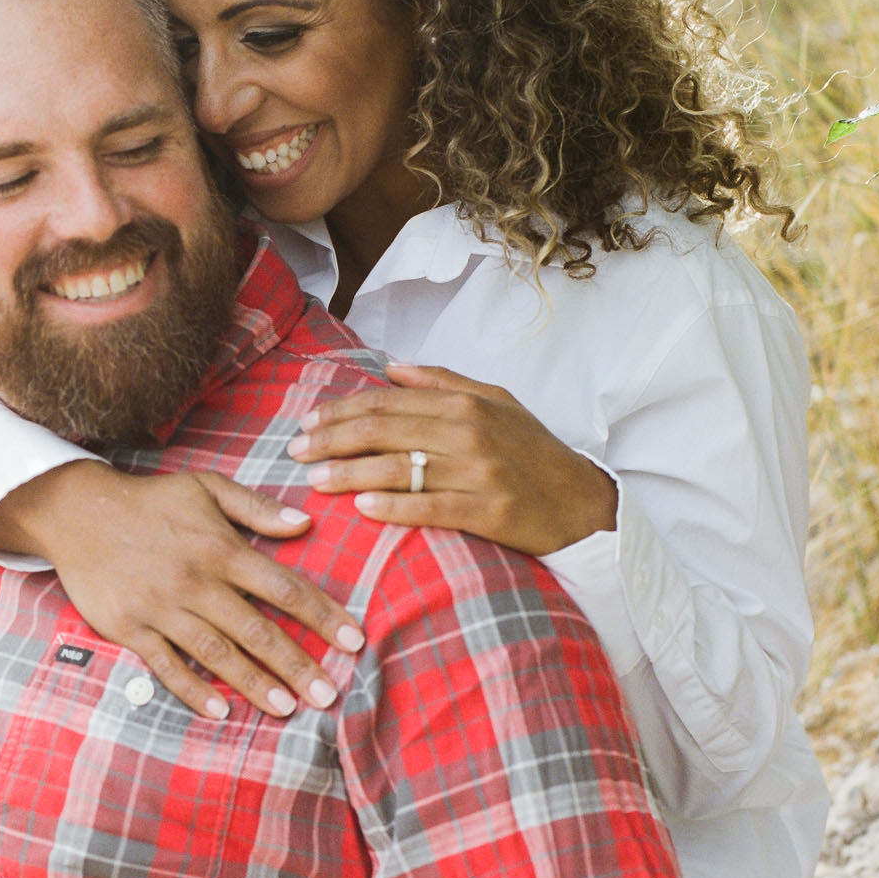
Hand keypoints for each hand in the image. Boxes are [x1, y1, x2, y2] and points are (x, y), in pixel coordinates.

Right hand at [0, 461, 366, 719]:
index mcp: (220, 548)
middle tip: (329, 696)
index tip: (353, 641)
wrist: (78, 512)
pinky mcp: (130, 628)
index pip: (283, 587)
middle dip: (297, 664)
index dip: (322, 615)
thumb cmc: (150, 500)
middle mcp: (195, 581)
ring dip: (254, 684)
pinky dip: (192, 690)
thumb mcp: (205, 487)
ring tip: (288, 709)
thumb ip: (257, 507)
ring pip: (217, 653)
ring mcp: (161, 607)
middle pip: (256, 630)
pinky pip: (166, 665)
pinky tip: (220, 711)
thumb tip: (306, 524)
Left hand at [287, 362, 617, 554]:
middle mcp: (469, 431)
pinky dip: (392, 507)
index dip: (340, 411)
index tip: (307, 423)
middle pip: (382, 431)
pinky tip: (360, 509)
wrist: (583, 504)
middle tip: (295, 452)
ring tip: (313, 480)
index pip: (386, 401)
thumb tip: (391, 366)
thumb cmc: (532, 453)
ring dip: (348, 474)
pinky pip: (430, 507)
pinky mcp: (489, 511)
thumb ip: (442, 381)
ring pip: (398, 468)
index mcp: (464, 403)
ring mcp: (479, 472)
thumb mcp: (495, 402)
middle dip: (331, 440)